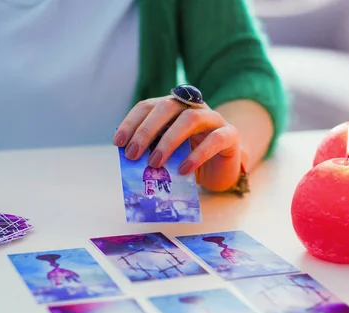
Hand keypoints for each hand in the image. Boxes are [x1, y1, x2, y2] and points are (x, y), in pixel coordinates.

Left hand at [113, 96, 241, 190]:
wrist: (220, 170)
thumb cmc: (188, 160)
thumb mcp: (166, 155)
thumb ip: (151, 151)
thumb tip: (128, 158)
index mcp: (174, 108)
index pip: (148, 106)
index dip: (132, 122)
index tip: (118, 142)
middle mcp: (193, 107)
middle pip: (168, 107)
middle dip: (146, 130)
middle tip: (133, 154)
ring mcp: (214, 119)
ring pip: (190, 119)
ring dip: (168, 141)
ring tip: (155, 163)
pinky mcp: (230, 135)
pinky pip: (215, 140)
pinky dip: (197, 155)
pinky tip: (183, 169)